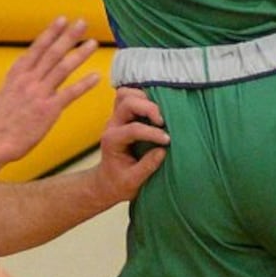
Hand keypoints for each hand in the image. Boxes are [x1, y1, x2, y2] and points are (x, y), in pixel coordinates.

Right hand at [0, 17, 100, 166]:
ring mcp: (39, 94)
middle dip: (68, 36)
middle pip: (52, 52)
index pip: (37, 48)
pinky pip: (69, 93)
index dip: (51, 32)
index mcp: (17, 74)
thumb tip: (27, 68)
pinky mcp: (48, 110)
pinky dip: (84, 84)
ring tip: (93, 43)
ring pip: (62, 68)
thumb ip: (18, 79)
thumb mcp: (5, 92)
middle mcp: (28, 80)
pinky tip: (96, 76)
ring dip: (79, 54)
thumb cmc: (0, 121)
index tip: (62, 19)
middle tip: (82, 22)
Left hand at [91, 85, 168, 204]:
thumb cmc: (120, 183)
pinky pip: (128, 96)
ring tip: (159, 114)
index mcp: (112, 141)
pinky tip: (156, 107)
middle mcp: (112, 125)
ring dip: (144, 98)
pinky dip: (142, 96)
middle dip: (148, 108)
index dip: (152, 133)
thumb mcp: (133, 181)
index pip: (133, 129)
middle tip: (163, 122)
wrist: (107, 182)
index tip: (167, 141)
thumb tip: (163, 150)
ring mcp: (116, 118)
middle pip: (127, 102)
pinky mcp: (123, 115)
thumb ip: (147, 166)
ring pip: (125, 93)